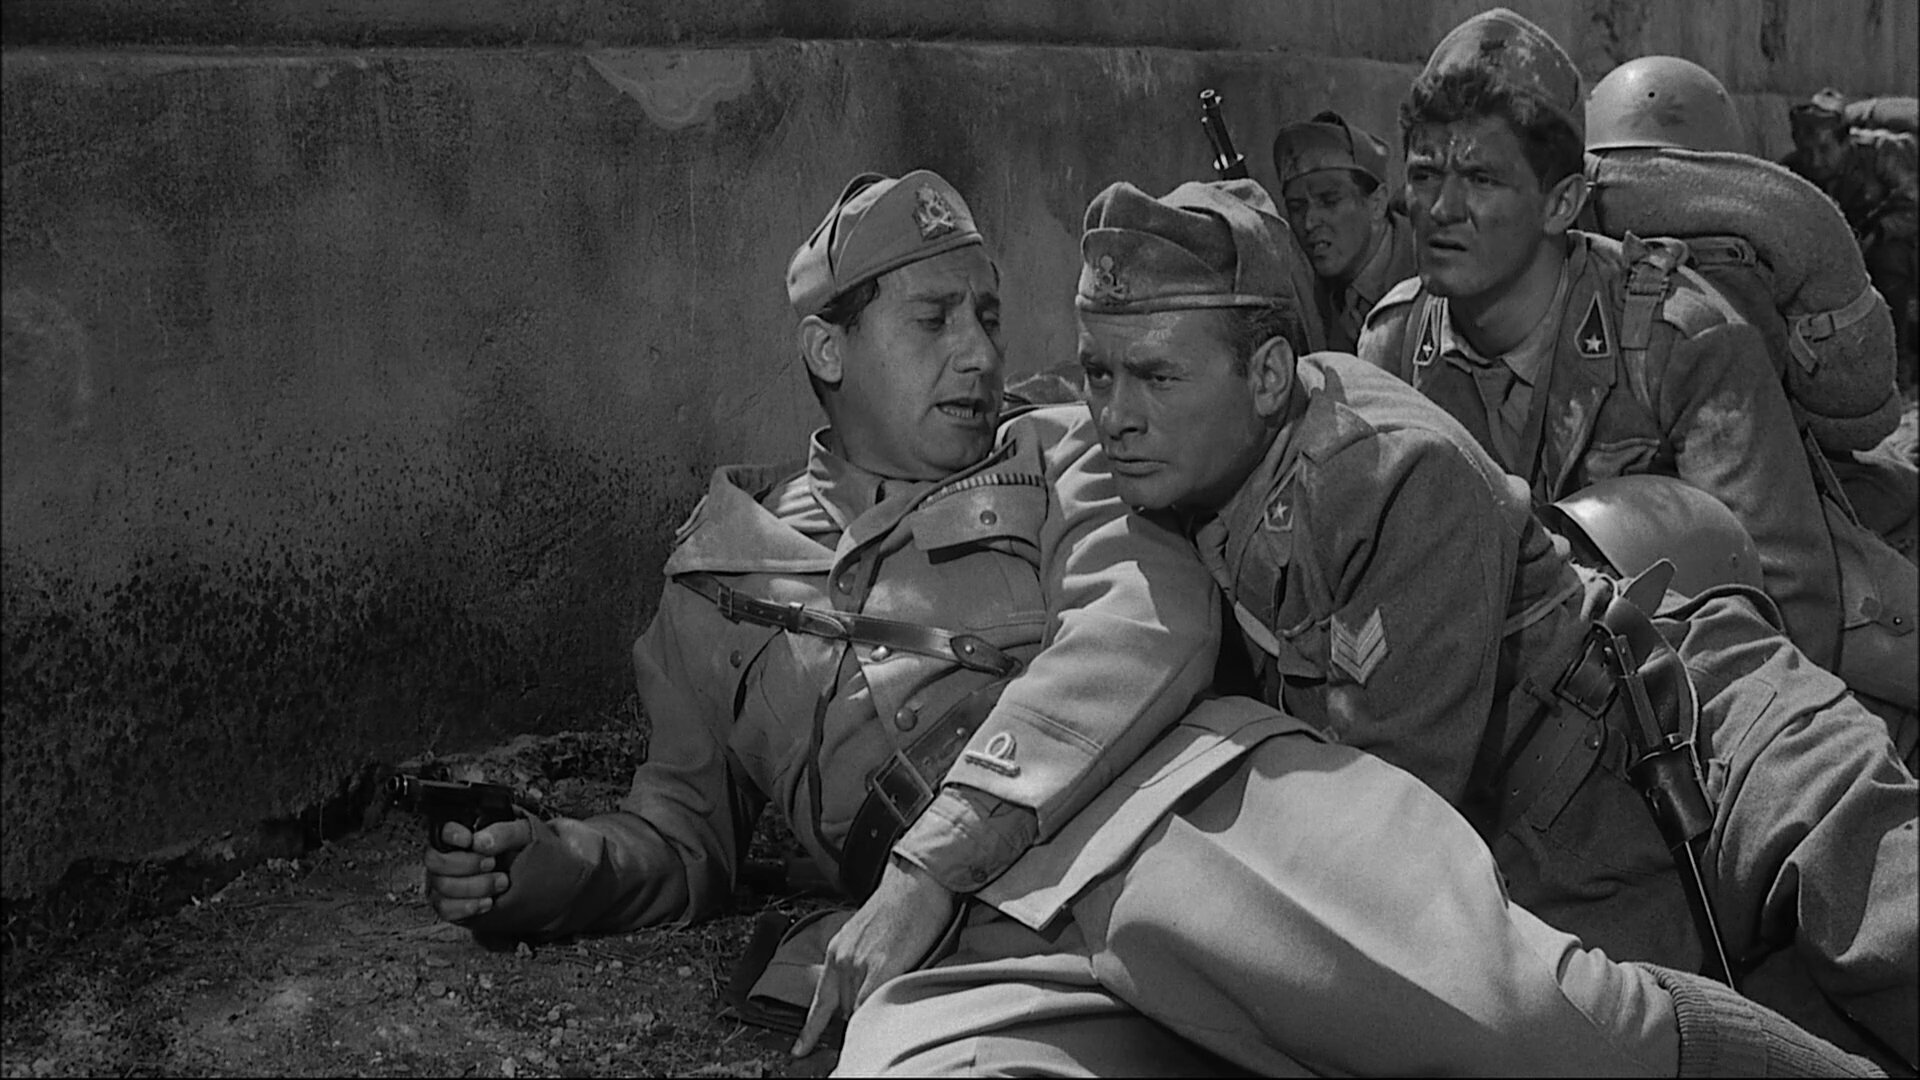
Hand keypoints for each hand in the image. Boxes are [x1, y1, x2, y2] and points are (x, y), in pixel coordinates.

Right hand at [423, 818, 532, 922]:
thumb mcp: (522, 835)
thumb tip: (480, 841)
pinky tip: (487, 902)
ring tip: (500, 882)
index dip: (451, 835)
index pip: (442, 831)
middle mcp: (445, 858)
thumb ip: (503, 833)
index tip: (469, 840)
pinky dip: (467, 907)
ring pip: (442, 886)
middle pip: (436, 862)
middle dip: (467, 864)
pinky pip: (445, 909)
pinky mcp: (449, 905)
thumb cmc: (520, 852)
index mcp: (461, 836)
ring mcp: (444, 882)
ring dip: (473, 887)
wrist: (530, 879)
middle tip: (492, 863)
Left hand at [792, 858, 956, 1056]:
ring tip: (894, 995)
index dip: (810, 1031)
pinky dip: (873, 1017)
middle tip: (876, 1011)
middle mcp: (842, 959)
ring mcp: (860, 964)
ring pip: (859, 1010)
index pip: (820, 1003)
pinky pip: (870, 1005)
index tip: (800, 1050)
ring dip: (871, 1013)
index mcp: (836, 951)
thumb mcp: (867, 935)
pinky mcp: (882, 967)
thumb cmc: (900, 906)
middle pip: (844, 1011)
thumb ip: (860, 964)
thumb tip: (864, 992)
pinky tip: (879, 1024)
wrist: (916, 881)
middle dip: (857, 1017)